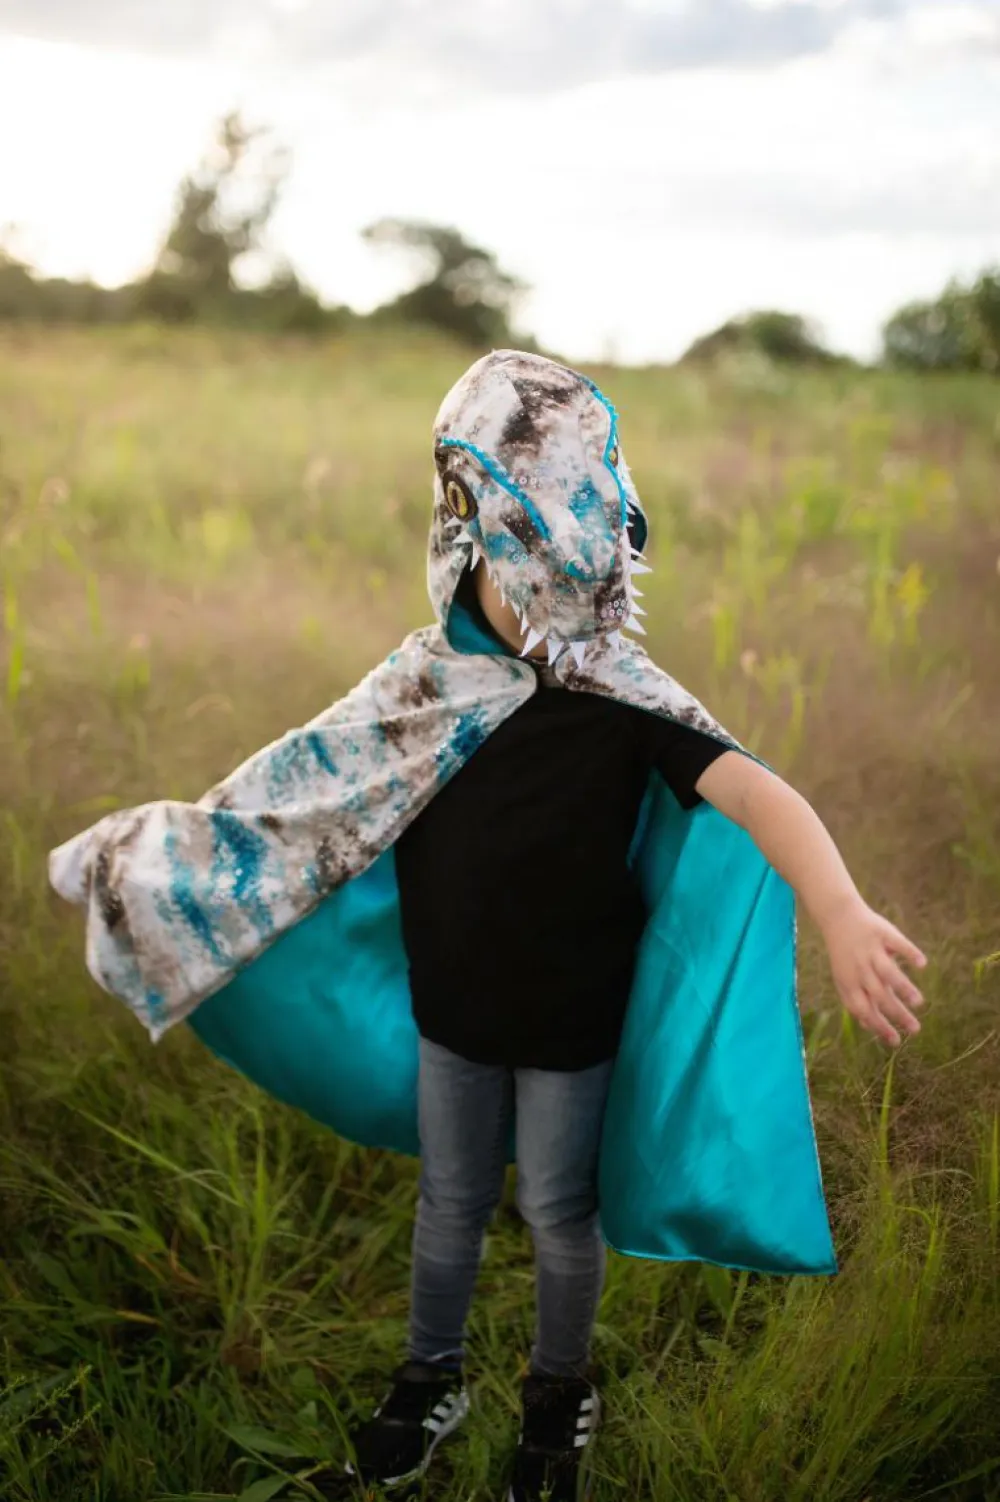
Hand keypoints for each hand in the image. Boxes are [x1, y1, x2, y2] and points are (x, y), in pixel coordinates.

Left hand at [820, 896, 927, 1046]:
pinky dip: (910, 953)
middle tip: (916, 1029)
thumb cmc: (845, 954)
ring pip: (888, 972)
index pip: (863, 1009)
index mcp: (848, 982)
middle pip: (879, 995)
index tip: (896, 1041)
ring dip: (903, 987)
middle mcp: (859, 968)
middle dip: (897, 1014)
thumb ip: (857, 1000)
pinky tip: (921, 964)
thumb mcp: (844, 977)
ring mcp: (871, 950)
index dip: (878, 1026)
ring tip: (918, 1002)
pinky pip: (898, 943)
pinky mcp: (882, 932)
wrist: (838, 917)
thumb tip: (868, 1026)